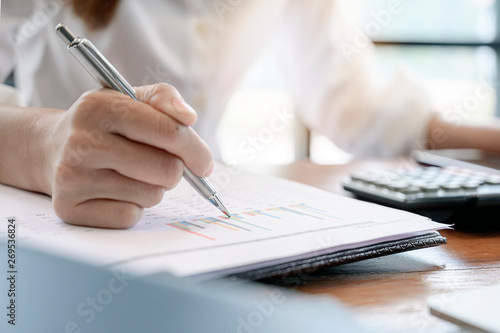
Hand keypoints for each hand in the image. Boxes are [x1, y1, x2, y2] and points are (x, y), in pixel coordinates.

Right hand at [47, 83, 212, 227]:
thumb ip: (164, 98)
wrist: (50, 148)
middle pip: (167, 170)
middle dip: (174, 170)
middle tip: (161, 163)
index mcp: (100, 107)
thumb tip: (188, 117)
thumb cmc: (103, 124)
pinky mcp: (70, 209)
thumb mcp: (129, 98)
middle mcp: (81, 142)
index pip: (169, 132)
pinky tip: (114, 190)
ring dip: (152, 187)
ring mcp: (72, 178)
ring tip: (131, 173)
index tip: (204, 162)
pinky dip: (132, 206)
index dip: (196, 150)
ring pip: (152, 196)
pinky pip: (130, 216)